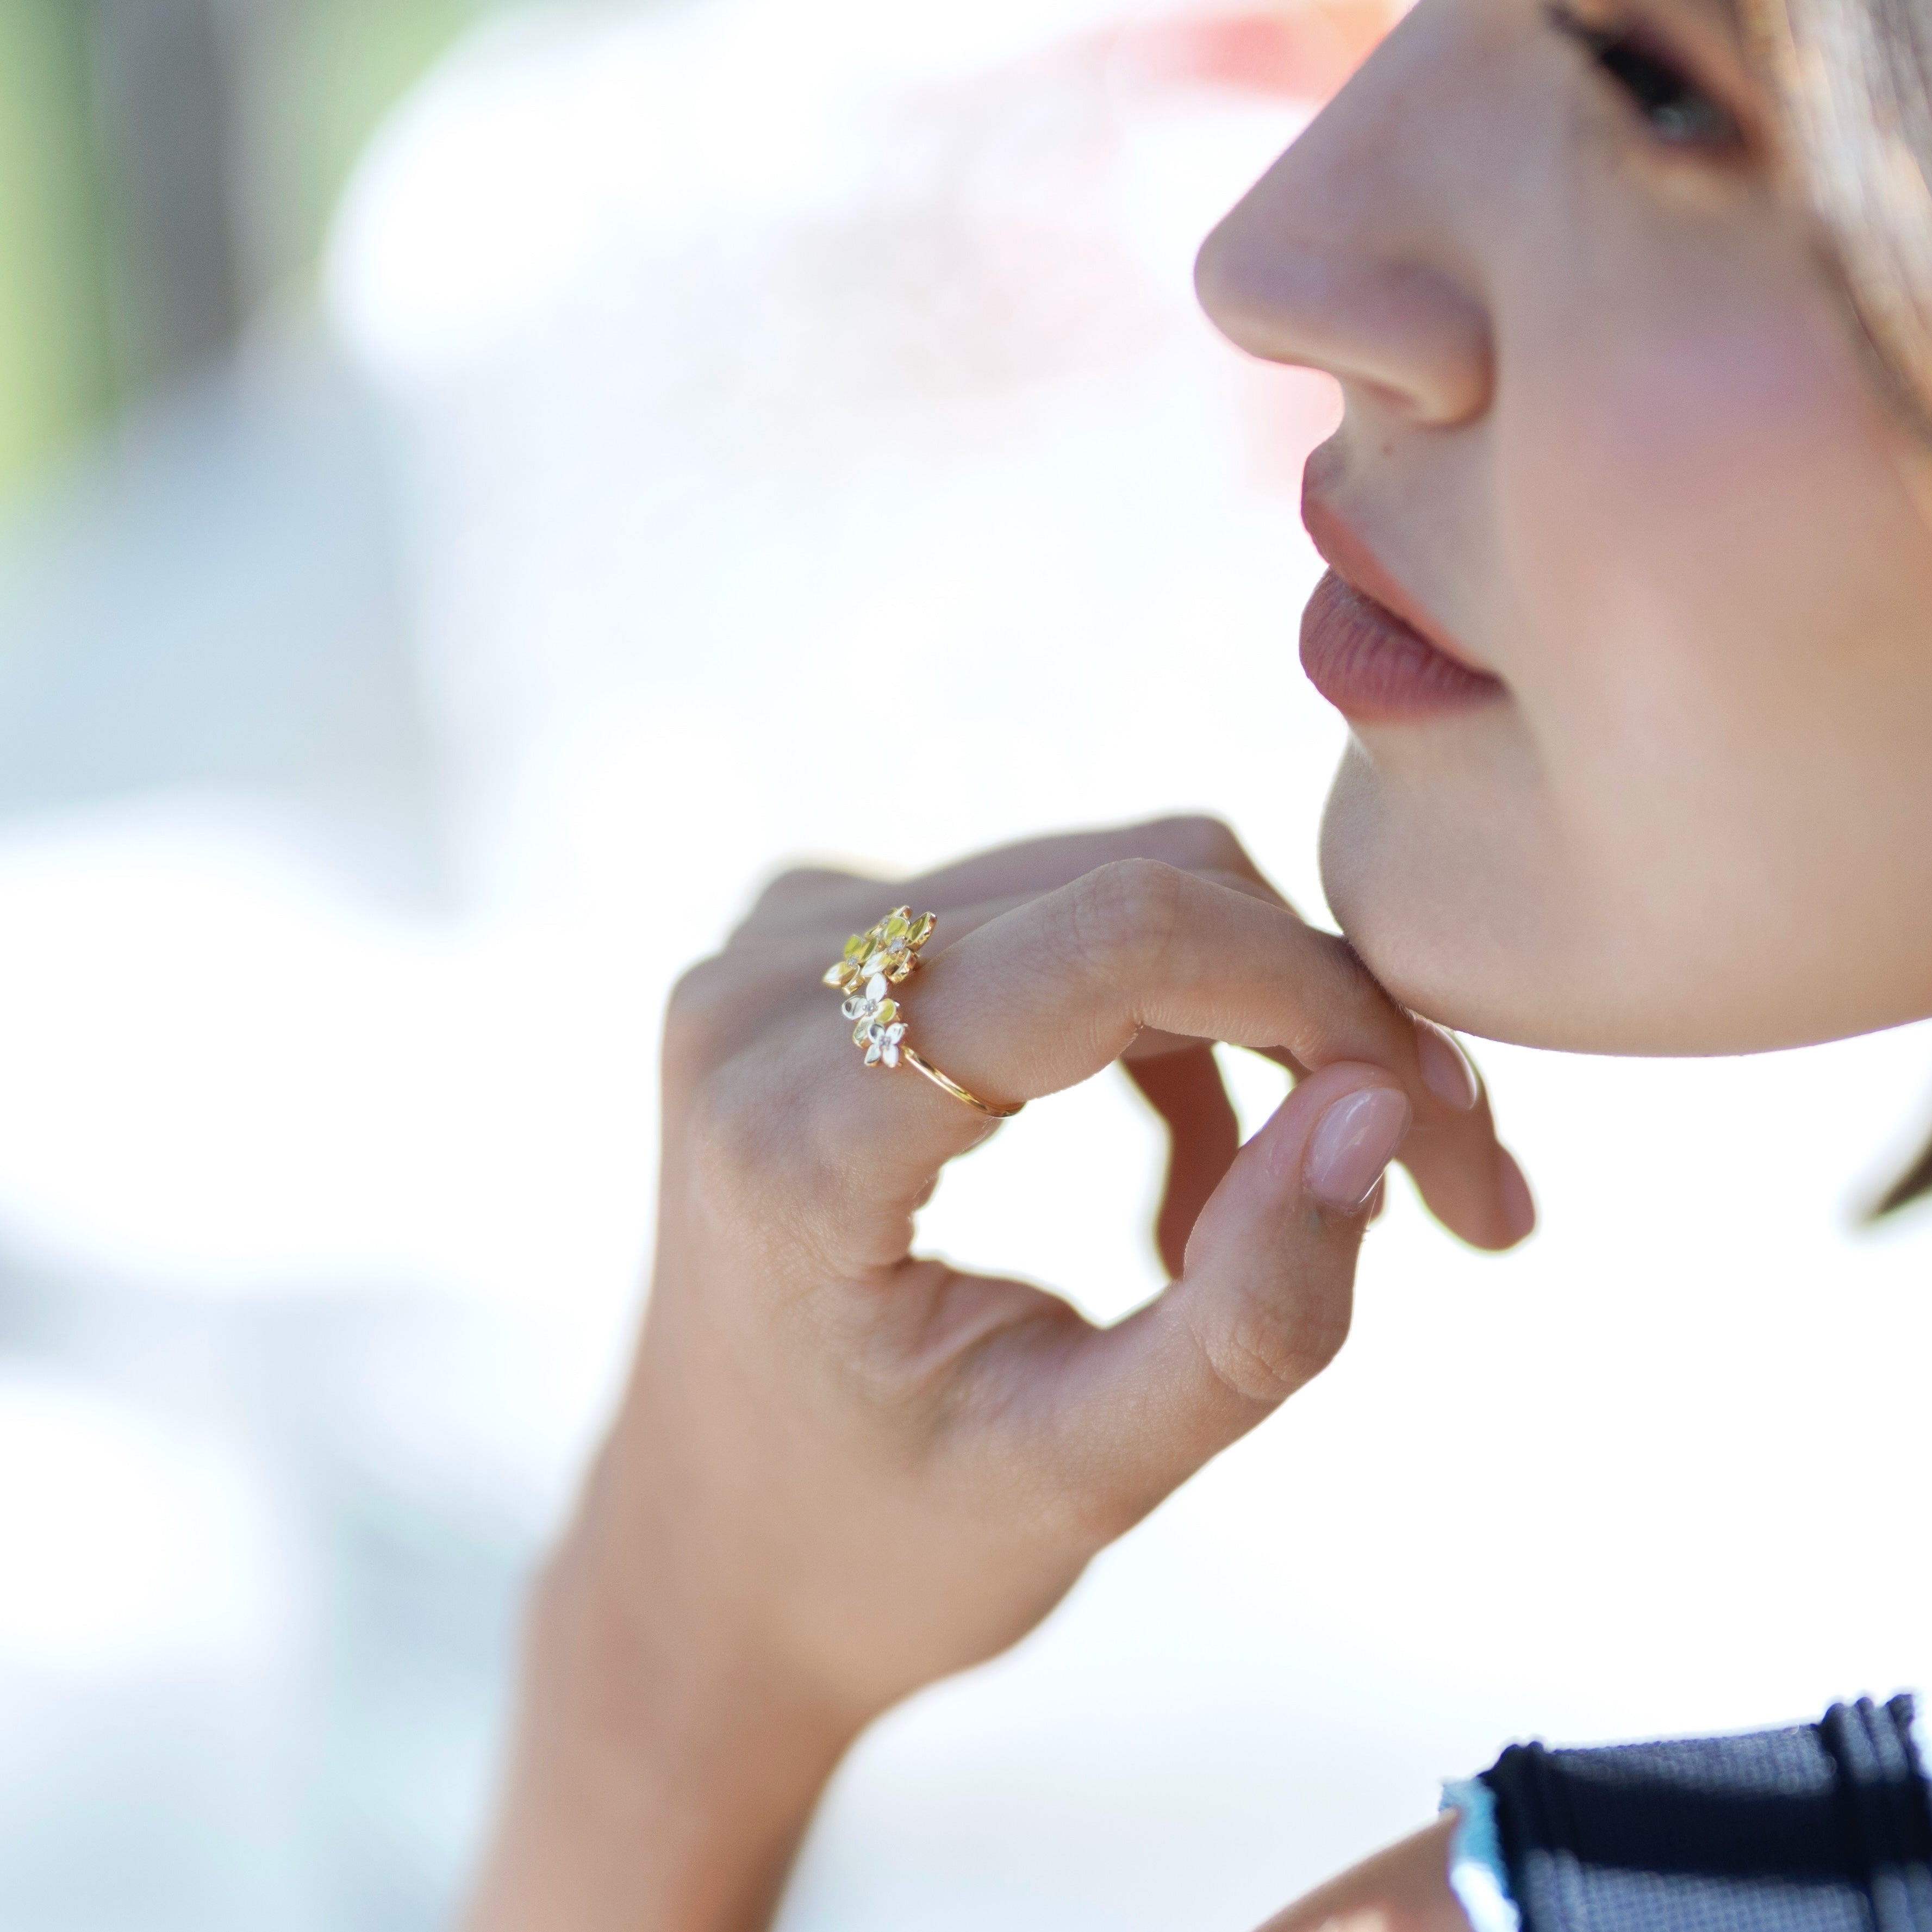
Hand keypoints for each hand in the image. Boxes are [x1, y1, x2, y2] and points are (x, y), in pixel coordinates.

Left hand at [465, 816, 1530, 1931]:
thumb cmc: (880, 1548)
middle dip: (1324, 1020)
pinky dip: (1164, 1033)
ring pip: (1115, 890)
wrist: (705, 1557)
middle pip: (1135, 893)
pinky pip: (1058, 920)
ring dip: (1252, 1032)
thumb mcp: (1084, 1477)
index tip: (1452, 1135)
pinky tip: (1181, 1191)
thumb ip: (1251, 1316)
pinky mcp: (820, 949)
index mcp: (795, 1131)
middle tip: (1451, 1191)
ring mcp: (780, 949)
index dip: (1324, 1002)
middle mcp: (763, 993)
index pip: (1116, 944)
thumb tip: (1381, 1107)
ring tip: (1274, 1225)